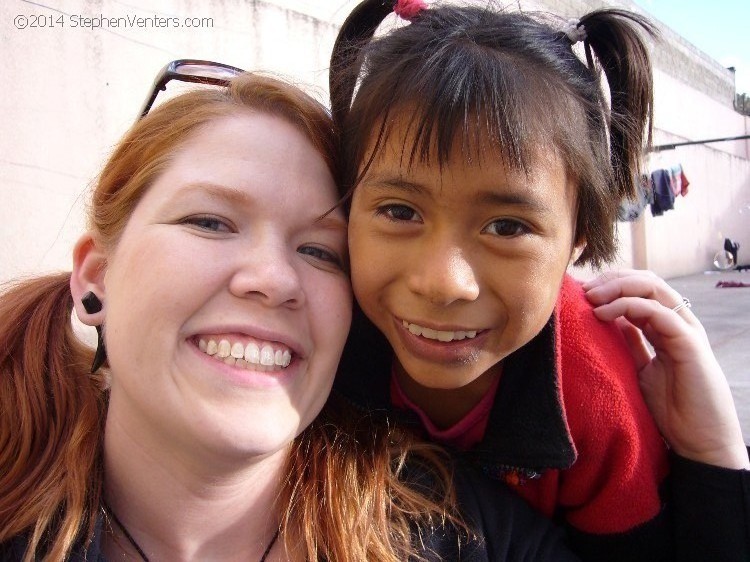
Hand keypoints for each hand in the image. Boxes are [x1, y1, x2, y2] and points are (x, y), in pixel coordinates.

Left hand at [583, 269, 748, 469]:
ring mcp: (686, 331)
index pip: (641, 289)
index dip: (612, 284)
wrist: (700, 442)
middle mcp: (678, 323)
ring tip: (591, 298)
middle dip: (613, 279)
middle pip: (646, 281)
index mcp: (666, 327)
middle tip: (585, 289)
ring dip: (617, 287)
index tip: (583, 292)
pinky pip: (659, 312)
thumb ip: (632, 344)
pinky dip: (628, 307)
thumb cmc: (673, 410)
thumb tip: (611, 323)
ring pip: (653, 288)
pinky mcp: (690, 344)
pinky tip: (604, 315)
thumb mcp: (642, 370)